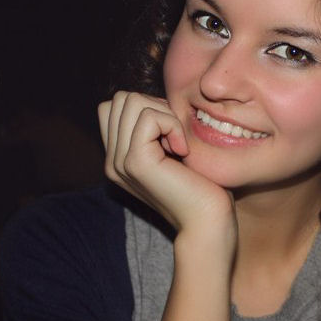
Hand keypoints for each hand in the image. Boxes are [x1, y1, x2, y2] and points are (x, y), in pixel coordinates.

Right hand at [97, 92, 235, 239]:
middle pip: (120, 99)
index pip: (113, 106)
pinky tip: (183, 151)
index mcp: (118, 158)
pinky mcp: (135, 162)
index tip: (171, 133)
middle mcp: (112, 160)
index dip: (147, 107)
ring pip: (131, 101)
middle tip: (176, 138)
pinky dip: (172, 125)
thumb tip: (153, 99)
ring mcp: (119, 162)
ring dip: (164, 115)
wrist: (208, 221)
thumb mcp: (173, 150)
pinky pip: (149, 117)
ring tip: (178, 145)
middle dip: (155, 107)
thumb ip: (156, 129)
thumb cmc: (202, 186)